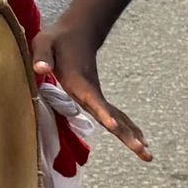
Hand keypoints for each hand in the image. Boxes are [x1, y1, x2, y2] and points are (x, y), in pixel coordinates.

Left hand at [32, 22, 151, 161]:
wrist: (78, 31)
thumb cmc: (57, 39)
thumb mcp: (44, 42)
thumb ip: (42, 55)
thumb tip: (40, 69)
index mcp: (77, 80)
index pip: (92, 99)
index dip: (102, 112)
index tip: (113, 126)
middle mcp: (90, 90)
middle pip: (110, 115)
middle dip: (126, 134)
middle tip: (143, 150)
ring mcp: (96, 94)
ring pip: (116, 118)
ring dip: (131, 136)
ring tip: (148, 156)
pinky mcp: (96, 96)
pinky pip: (114, 115)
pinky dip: (127, 128)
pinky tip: (140, 142)